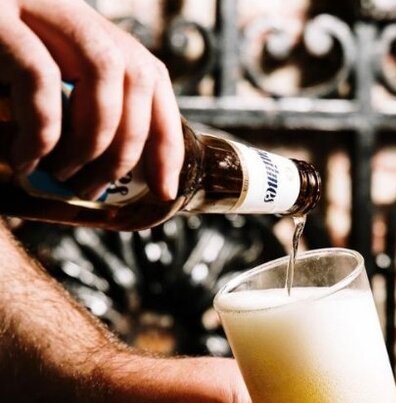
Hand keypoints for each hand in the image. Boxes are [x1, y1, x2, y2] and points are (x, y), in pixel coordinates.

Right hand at [0, 0, 182, 198]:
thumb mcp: (23, 111)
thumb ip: (70, 123)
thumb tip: (118, 177)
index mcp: (75, 31)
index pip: (149, 73)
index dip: (167, 133)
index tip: (166, 187)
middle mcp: (58, 8)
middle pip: (137, 71)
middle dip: (131, 143)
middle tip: (96, 186)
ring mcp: (25, 4)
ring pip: (105, 66)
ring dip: (95, 136)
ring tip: (64, 175)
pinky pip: (39, 72)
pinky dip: (43, 129)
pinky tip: (23, 162)